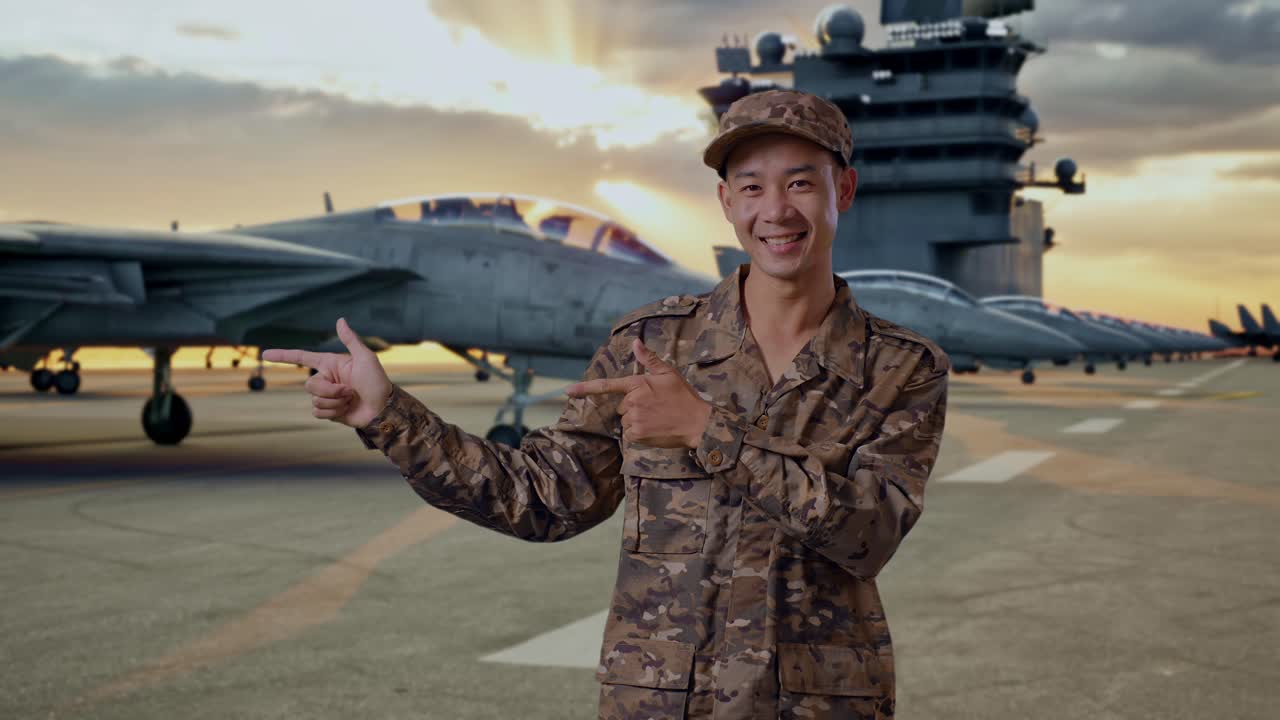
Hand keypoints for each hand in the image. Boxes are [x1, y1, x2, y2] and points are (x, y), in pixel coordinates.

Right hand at [262, 317, 392, 428]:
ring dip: (335, 402)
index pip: (302, 357)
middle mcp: (327, 379)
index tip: (266, 353)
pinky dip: (333, 412)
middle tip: (350, 391)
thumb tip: (340, 320)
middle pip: (310, 385)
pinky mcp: (329, 411)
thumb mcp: (366, 358)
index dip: (284, 355)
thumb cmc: (377, 381)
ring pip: (314, 400)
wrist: (383, 409)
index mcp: (331, 364)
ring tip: (351, 400)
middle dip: (330, 391)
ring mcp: (327, 396)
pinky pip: (318, 412)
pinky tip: (346, 410)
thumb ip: (351, 340)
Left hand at [566, 338, 711, 448]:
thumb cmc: (684, 397)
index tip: (567, 391)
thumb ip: (649, 359)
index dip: (584, 388)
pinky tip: (655, 429)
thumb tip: (635, 342)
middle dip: (633, 407)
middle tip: (655, 407)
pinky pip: (629, 434)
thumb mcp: (669, 373)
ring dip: (637, 421)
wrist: (697, 422)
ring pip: (625, 420)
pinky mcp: (637, 434)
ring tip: (657, 418)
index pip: (606, 385)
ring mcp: (633, 418)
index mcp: (637, 384)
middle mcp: (632, 401)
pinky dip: (639, 433)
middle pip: (621, 406)